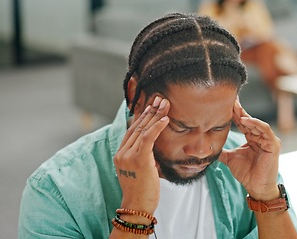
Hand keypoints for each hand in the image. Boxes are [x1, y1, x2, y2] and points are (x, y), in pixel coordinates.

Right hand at [113, 96, 169, 214]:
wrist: (137, 207)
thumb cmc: (143, 192)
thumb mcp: (141, 170)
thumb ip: (144, 157)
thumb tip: (155, 147)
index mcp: (121, 154)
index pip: (132, 130)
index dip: (142, 116)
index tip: (152, 106)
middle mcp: (122, 153)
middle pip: (137, 126)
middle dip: (150, 111)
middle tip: (160, 99)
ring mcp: (128, 156)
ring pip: (143, 129)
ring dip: (156, 115)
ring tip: (165, 104)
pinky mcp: (138, 159)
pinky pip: (148, 138)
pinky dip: (157, 127)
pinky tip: (165, 119)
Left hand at [219, 98, 280, 200]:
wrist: (256, 187)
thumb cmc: (247, 174)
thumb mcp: (230, 159)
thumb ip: (221, 151)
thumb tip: (207, 147)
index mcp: (251, 138)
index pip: (242, 123)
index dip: (234, 113)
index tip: (225, 104)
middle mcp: (260, 137)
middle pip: (249, 120)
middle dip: (239, 110)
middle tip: (230, 100)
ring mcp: (268, 140)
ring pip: (256, 123)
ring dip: (246, 116)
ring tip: (236, 109)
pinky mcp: (273, 145)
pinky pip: (265, 130)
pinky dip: (256, 124)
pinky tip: (246, 120)